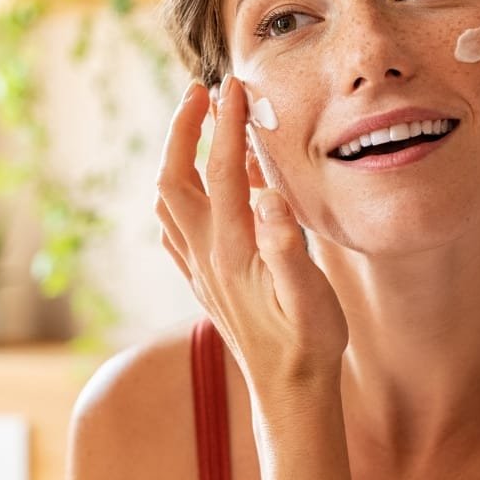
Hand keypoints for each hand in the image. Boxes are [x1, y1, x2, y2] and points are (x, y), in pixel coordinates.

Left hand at [155, 77, 347, 401]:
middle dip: (182, 128)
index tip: (235, 85)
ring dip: (176, 157)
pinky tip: (196, 188)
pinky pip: (174, 228)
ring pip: (168, 201)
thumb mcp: (311, 299)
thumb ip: (288, 248)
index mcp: (233, 250)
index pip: (222, 170)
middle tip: (201, 91)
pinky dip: (178, 193)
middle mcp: (206, 255)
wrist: (288, 394)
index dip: (225, 123)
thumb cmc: (309, 345)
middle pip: (174, 177)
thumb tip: (269, 198)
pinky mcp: (202, 281)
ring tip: (197, 126)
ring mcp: (199, 269)